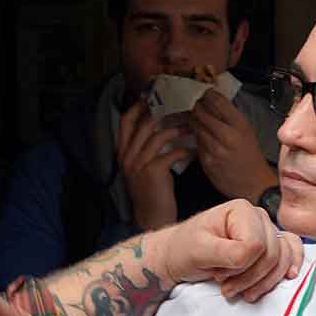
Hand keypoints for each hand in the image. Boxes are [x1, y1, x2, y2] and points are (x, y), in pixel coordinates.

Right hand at [116, 97, 186, 231]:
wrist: (152, 217)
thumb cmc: (152, 190)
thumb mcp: (142, 166)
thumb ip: (145, 146)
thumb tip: (159, 122)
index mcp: (122, 151)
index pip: (125, 121)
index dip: (138, 106)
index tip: (155, 97)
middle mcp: (127, 156)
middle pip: (143, 124)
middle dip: (163, 113)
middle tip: (180, 107)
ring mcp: (138, 164)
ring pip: (157, 136)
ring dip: (177, 129)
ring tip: (191, 126)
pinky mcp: (153, 172)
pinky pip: (170, 153)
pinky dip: (183, 149)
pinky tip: (193, 149)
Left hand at [156, 200, 301, 302]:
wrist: (180, 258)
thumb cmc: (185, 250)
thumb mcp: (198, 250)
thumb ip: (225, 252)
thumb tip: (250, 254)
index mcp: (241, 210)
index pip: (257, 244)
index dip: (241, 265)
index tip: (218, 274)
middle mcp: (258, 218)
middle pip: (272, 253)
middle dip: (250, 277)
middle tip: (226, 287)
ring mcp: (266, 232)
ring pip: (282, 258)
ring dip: (264, 281)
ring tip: (242, 291)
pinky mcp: (270, 247)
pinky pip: (290, 254)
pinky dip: (287, 268)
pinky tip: (287, 277)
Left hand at [191, 89, 275, 202]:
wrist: (254, 184)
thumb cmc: (251, 155)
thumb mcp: (247, 130)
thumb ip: (231, 116)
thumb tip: (213, 100)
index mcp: (240, 125)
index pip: (217, 101)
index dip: (208, 95)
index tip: (206, 94)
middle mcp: (227, 136)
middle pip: (202, 112)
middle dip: (197, 107)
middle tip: (197, 106)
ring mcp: (215, 150)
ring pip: (196, 127)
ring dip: (194, 121)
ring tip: (198, 120)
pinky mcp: (206, 161)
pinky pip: (196, 143)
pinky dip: (197, 137)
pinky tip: (202, 137)